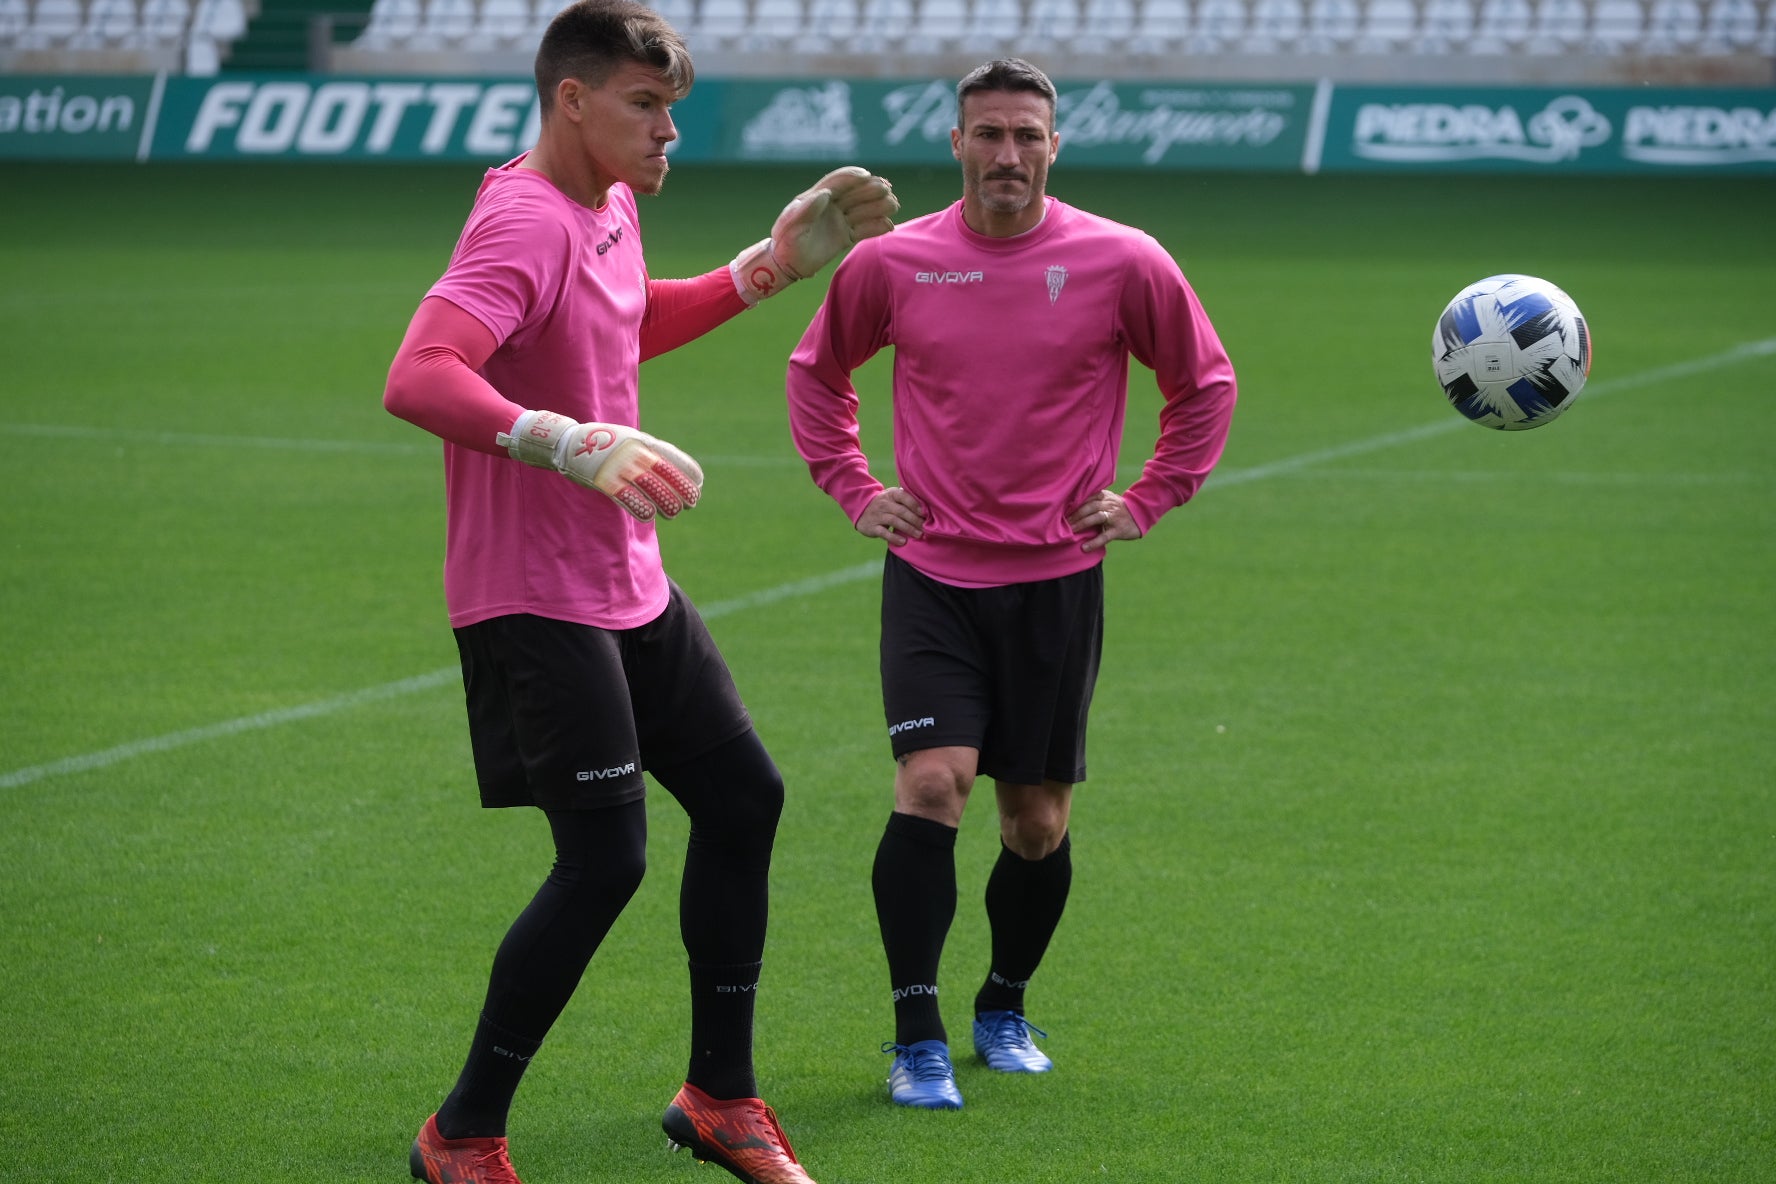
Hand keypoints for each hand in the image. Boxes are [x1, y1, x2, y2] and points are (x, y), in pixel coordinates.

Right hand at [499, 410, 702, 521]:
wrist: (566, 442)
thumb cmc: (605, 444)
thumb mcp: (631, 440)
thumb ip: (652, 452)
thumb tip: (679, 471)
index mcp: (642, 441)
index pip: (673, 458)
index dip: (689, 473)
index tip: (698, 486)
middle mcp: (634, 452)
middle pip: (666, 475)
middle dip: (682, 491)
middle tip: (690, 504)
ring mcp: (619, 466)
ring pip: (651, 488)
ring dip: (666, 504)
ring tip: (672, 513)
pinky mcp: (604, 481)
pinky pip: (627, 498)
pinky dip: (641, 508)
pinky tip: (650, 516)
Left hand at [730, 166, 897, 303]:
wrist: (786, 263)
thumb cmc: (784, 241)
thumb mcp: (791, 224)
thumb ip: (806, 209)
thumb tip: (825, 195)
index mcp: (816, 197)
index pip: (838, 182)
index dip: (852, 177)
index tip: (867, 175)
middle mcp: (831, 206)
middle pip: (855, 194)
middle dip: (871, 189)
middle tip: (888, 189)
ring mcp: (840, 221)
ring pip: (863, 210)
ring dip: (879, 206)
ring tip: (894, 205)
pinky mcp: (845, 236)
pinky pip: (864, 230)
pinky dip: (877, 228)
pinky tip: (889, 226)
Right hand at [858, 487, 926, 547]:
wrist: (861, 509)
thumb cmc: (885, 504)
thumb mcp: (893, 497)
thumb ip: (906, 499)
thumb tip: (927, 506)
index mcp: (891, 494)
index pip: (904, 497)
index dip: (915, 505)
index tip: (925, 513)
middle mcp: (883, 503)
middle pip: (901, 511)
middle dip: (915, 520)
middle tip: (926, 528)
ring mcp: (877, 515)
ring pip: (894, 521)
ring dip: (908, 528)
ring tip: (919, 535)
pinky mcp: (872, 527)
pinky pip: (884, 533)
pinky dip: (894, 538)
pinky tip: (903, 542)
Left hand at [1068, 489, 1139, 552]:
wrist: (1141, 515)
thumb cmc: (1119, 509)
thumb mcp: (1108, 500)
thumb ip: (1094, 501)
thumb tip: (1072, 507)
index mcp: (1105, 496)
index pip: (1087, 498)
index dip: (1074, 504)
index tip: (1061, 510)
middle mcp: (1109, 505)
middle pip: (1089, 507)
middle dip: (1075, 514)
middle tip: (1062, 522)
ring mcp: (1114, 517)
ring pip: (1096, 518)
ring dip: (1081, 524)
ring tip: (1070, 531)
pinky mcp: (1119, 530)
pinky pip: (1105, 536)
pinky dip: (1094, 542)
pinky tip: (1084, 548)